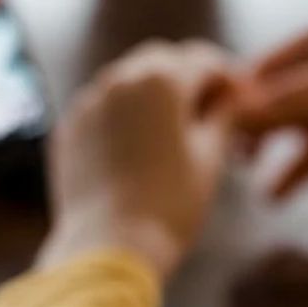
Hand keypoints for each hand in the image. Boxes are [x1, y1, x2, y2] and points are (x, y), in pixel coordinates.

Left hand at [35, 40, 237, 278]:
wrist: (108, 246)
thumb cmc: (170, 203)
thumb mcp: (210, 157)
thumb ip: (224, 116)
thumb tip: (234, 98)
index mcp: (162, 80)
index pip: (203, 60)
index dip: (226, 75)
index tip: (238, 95)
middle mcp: (120, 78)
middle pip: (163, 59)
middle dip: (187, 76)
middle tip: (207, 108)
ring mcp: (89, 101)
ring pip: (127, 79)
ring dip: (153, 92)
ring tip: (172, 128)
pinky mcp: (69, 127)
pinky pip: (102, 106)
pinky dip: (122, 114)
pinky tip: (137, 145)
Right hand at [236, 28, 307, 198]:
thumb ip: (299, 97)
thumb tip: (245, 112)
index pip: (258, 69)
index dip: (234, 94)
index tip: (214, 121)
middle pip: (260, 104)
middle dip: (240, 126)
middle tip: (222, 151)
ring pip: (273, 135)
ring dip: (255, 153)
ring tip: (242, 170)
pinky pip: (299, 167)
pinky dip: (284, 182)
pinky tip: (272, 198)